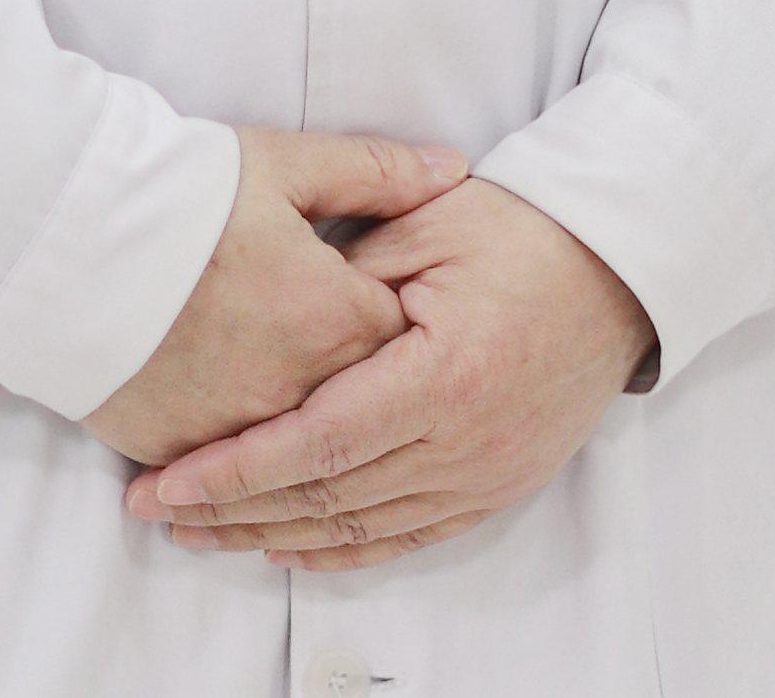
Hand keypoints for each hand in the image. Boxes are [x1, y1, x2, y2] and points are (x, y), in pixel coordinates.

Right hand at [81, 126, 468, 468]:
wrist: (71, 234)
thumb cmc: (184, 192)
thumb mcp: (286, 164)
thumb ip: (377, 172)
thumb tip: (451, 169)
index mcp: (334, 319)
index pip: (404, 344)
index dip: (403, 327)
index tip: (390, 310)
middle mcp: (297, 390)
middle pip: (356, 407)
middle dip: (363, 392)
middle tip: (359, 375)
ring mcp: (236, 429)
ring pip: (295, 451)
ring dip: (303, 438)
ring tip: (304, 425)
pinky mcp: (179, 447)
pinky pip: (229, 468)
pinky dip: (239, 458)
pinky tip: (242, 458)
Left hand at [122, 176, 655, 567]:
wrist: (618, 270)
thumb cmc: (521, 231)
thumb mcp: (429, 225)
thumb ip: (350, 277)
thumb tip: (275, 325)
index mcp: (441, 377)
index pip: (317, 444)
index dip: (236, 470)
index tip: (168, 481)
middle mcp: (462, 445)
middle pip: (327, 498)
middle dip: (232, 510)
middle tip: (156, 510)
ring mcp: (484, 477)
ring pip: (360, 530)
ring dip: (274, 536)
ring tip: (202, 534)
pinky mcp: (495, 488)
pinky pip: (406, 537)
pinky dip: (342, 550)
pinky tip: (288, 547)